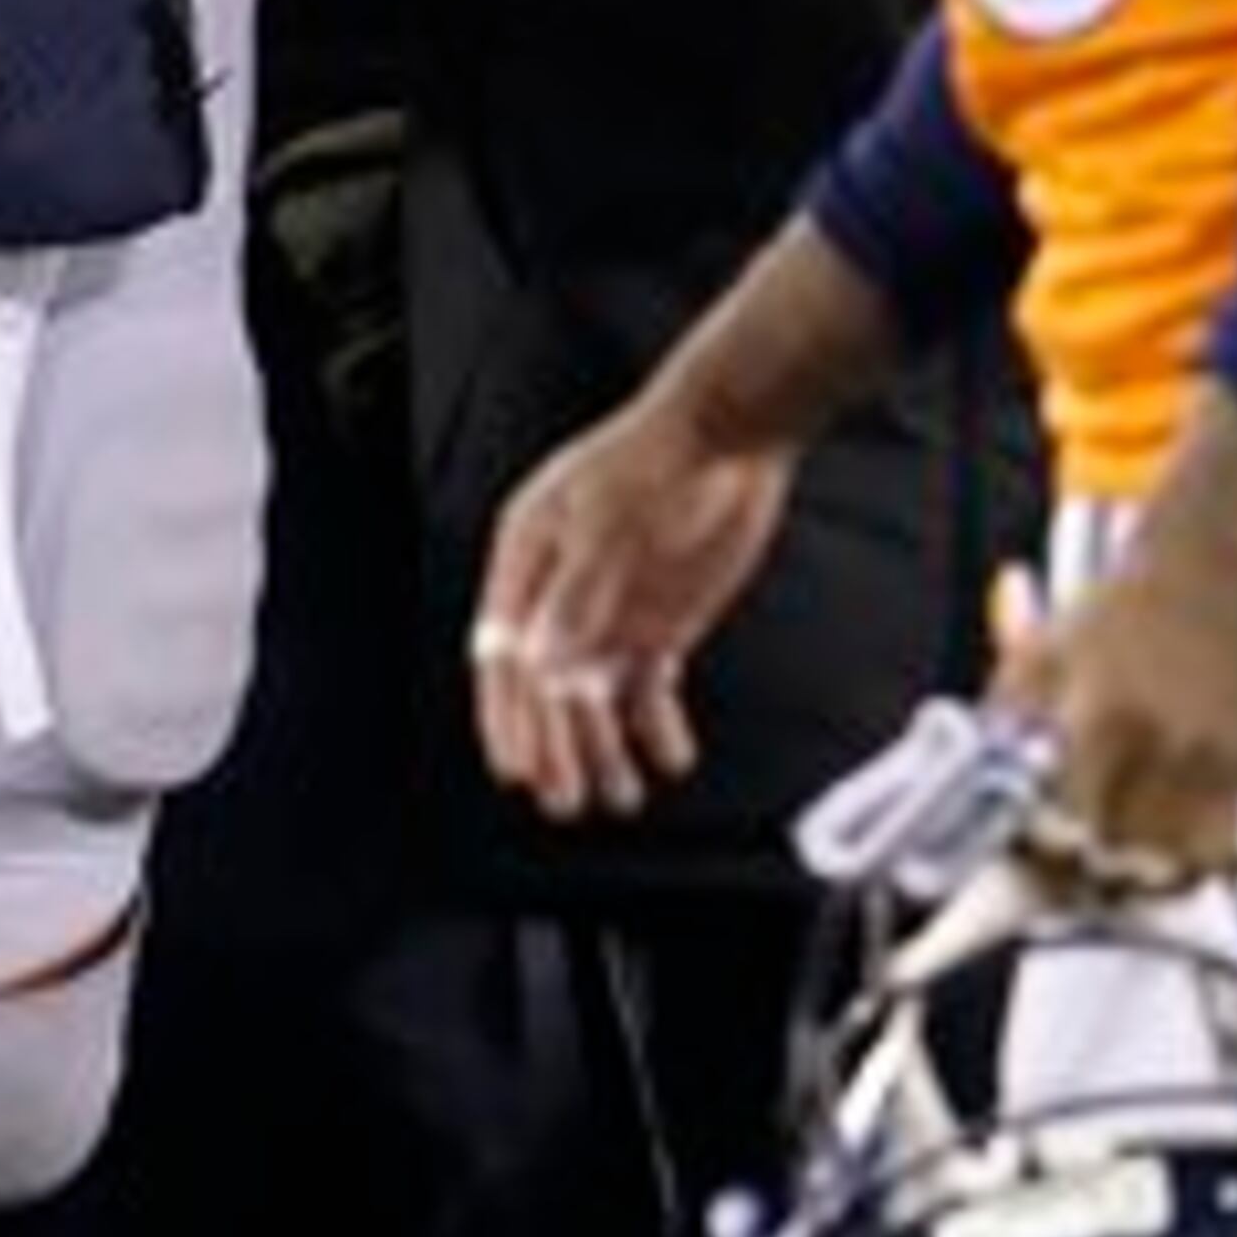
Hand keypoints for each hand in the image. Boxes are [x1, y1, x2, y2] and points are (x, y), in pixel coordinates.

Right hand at [470, 391, 795, 820]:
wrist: (734, 436)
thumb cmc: (661, 460)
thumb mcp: (610, 518)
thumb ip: (577, 590)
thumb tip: (540, 659)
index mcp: (526, 560)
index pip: (503, 655)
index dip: (507, 716)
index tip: (516, 768)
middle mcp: (559, 597)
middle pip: (544, 690)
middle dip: (552, 746)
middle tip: (564, 800)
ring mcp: (608, 614)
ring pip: (591, 702)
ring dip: (600, 751)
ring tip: (620, 797)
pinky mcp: (658, 628)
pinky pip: (647, 693)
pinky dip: (656, 729)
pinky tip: (671, 757)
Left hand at [990, 541, 1236, 890]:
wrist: (1196, 579)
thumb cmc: (1108, 619)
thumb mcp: (1038, 657)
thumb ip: (1008, 724)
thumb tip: (979, 791)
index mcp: (1099, 711)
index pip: (1070, 817)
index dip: (1047, 847)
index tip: (1035, 849)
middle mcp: (1159, 739)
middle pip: (1119, 852)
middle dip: (1087, 870)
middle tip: (1069, 867)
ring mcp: (1207, 757)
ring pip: (1171, 864)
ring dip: (1138, 878)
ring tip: (1115, 869)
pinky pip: (1217, 848)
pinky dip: (1186, 865)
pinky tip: (1160, 854)